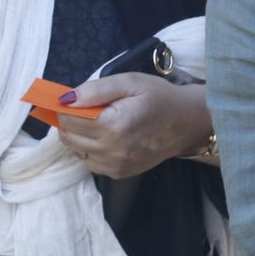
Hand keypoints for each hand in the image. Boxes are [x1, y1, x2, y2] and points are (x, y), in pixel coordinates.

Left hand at [56, 75, 210, 178]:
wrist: (189, 122)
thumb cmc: (160, 97)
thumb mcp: (130, 82)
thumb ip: (96, 89)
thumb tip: (65, 98)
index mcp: (113, 125)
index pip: (67, 119)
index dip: (65, 107)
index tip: (72, 99)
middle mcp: (111, 150)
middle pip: (68, 137)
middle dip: (71, 122)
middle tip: (87, 109)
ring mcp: (115, 165)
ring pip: (77, 151)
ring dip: (81, 137)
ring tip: (101, 123)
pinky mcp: (120, 173)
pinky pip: (91, 162)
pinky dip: (93, 150)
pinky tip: (110, 137)